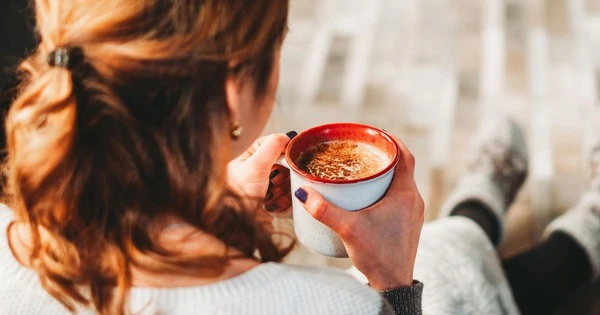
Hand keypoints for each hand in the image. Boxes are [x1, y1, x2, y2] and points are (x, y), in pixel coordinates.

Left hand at [227, 133, 293, 212]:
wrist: (237, 228)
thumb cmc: (238, 198)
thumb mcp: (254, 166)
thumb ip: (271, 146)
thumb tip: (287, 135)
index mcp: (248, 160)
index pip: (270, 144)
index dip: (282, 148)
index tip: (290, 153)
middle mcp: (257, 174)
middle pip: (284, 164)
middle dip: (284, 174)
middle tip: (276, 181)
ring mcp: (266, 190)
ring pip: (289, 182)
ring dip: (284, 191)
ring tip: (271, 197)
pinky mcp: (273, 206)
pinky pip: (289, 199)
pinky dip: (285, 204)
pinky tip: (273, 207)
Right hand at [295, 136, 423, 289]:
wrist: (394, 284)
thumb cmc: (379, 256)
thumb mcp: (349, 230)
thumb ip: (325, 210)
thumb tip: (303, 193)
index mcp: (406, 194)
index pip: (405, 156)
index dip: (391, 140)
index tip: (373, 133)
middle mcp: (413, 200)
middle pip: (401, 167)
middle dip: (381, 157)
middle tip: (359, 151)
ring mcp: (412, 213)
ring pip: (399, 183)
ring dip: (382, 174)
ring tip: (359, 170)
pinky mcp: (406, 224)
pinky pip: (397, 197)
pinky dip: (383, 190)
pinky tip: (365, 195)